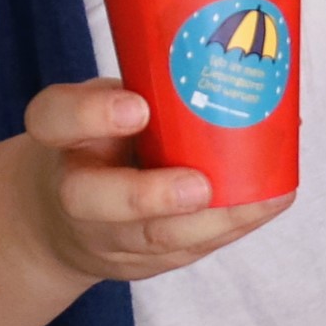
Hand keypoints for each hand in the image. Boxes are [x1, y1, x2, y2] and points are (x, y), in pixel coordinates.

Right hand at [15, 78, 287, 284]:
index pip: (54, 118)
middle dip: (149, 196)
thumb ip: (148, 84)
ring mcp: (106, 236)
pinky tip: (270, 204)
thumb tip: (236, 64)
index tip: (135, 107)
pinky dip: (232, 227)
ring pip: (151, 238)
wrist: (64, 218)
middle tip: (199, 186)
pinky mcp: (143, 261)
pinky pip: (186, 250)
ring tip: (263, 198)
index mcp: (61, 137)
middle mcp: (73, 192)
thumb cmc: (102, 142)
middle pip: (90, 200)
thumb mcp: (109, 105)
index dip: (91, 114)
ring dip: (212, 221)